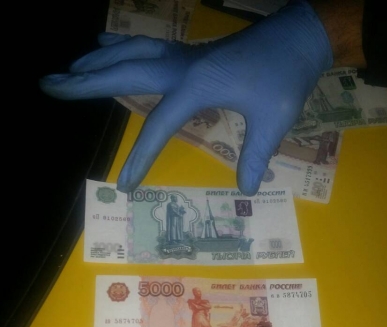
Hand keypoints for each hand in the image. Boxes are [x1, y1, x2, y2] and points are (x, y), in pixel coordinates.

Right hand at [38, 0, 331, 195]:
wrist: (299, 38)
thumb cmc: (286, 78)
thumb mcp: (274, 120)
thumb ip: (256, 155)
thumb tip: (246, 190)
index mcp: (197, 85)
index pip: (158, 126)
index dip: (138, 158)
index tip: (124, 187)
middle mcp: (182, 66)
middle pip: (123, 72)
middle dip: (85, 82)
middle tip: (49, 84)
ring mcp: (184, 54)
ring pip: (130, 53)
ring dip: (97, 61)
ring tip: (67, 69)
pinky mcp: (190, 52)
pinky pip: (146, 46)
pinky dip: (121, 46)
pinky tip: (106, 44)